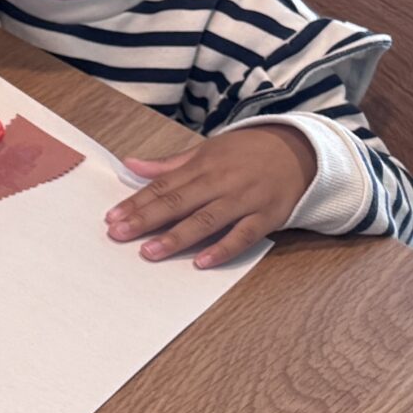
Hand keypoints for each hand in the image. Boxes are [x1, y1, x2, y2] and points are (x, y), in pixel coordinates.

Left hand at [106, 125, 314, 268]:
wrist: (301, 150)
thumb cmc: (247, 152)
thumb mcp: (207, 150)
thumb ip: (169, 164)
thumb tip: (130, 164)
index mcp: (203, 165)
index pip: (162, 185)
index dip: (136, 202)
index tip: (112, 217)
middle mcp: (221, 182)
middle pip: (178, 202)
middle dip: (146, 219)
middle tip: (118, 234)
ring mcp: (244, 200)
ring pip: (206, 220)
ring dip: (177, 237)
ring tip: (149, 251)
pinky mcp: (266, 217)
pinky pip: (243, 236)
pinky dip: (223, 249)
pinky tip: (201, 262)